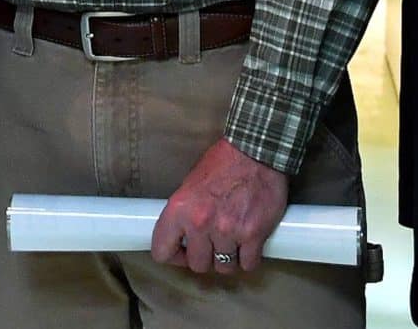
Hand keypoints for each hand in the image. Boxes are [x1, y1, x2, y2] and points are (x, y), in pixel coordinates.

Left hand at [150, 137, 287, 275]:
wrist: (256, 150)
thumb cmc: (223, 163)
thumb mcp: (190, 184)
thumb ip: (184, 213)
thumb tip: (182, 237)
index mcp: (179, 209)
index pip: (161, 252)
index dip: (173, 255)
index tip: (183, 251)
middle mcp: (200, 223)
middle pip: (197, 265)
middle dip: (205, 257)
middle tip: (213, 244)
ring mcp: (227, 231)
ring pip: (223, 267)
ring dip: (228, 258)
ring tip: (233, 242)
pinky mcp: (253, 235)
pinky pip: (248, 264)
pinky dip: (249, 257)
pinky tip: (249, 244)